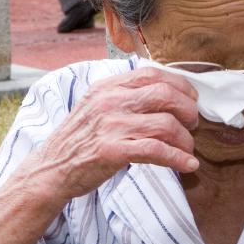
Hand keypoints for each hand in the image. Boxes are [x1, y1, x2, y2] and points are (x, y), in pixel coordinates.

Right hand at [29, 69, 199, 204]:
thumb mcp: (95, 107)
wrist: (51, 169)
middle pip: (165, 95)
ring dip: (185, 140)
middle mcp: (110, 102)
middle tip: (192, 126)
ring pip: (165, 124)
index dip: (180, 86)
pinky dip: (178, 158)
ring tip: (188, 149)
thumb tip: (163, 95)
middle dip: (188, 111)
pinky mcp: (112, 151)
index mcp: (107, 87)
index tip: (191, 100)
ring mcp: (111, 126)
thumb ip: (123, 97)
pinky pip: (156, 150)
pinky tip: (188, 165)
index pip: (153, 74)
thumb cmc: (78, 141)